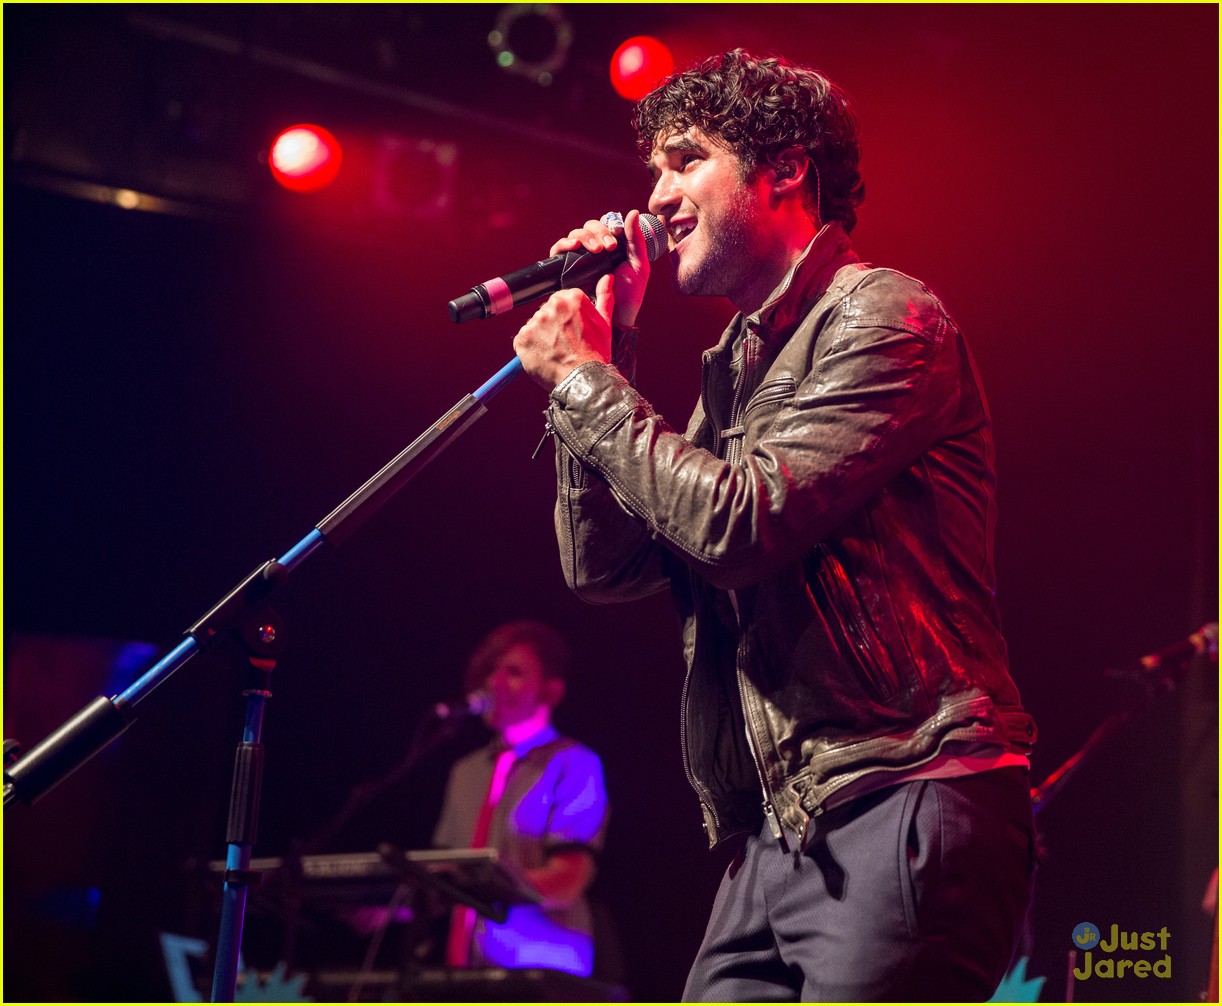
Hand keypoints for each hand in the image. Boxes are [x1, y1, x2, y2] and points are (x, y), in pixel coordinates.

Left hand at [513, 274, 613, 390]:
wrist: (582, 380)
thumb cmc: (595, 354)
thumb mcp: (605, 323)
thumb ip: (604, 297)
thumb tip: (607, 279)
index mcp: (571, 298)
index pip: (562, 301)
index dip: (567, 318)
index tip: (571, 331)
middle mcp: (551, 306)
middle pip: (547, 312)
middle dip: (553, 326)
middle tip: (564, 344)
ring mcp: (534, 322)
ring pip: (535, 327)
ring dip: (541, 337)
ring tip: (555, 352)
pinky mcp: (522, 338)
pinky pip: (523, 341)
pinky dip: (531, 349)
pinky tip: (545, 356)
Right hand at [548, 209, 651, 327]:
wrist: (616, 318)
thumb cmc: (629, 295)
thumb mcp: (639, 265)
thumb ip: (636, 239)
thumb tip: (633, 212)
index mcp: (610, 246)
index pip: (604, 224)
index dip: (609, 226)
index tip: (617, 236)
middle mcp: (593, 250)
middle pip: (589, 226)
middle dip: (599, 232)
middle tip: (609, 247)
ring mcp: (579, 258)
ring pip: (575, 234)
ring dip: (586, 237)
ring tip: (596, 251)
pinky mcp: (566, 268)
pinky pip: (558, 249)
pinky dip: (564, 243)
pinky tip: (574, 246)